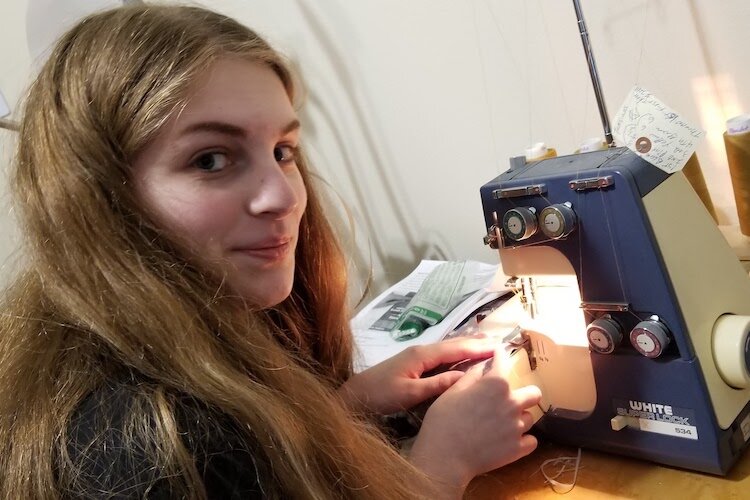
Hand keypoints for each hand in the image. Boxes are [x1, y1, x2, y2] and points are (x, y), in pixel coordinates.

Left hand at [339, 337, 494, 414]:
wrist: (355, 396)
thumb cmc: (380, 394)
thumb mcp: (410, 393)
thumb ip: (437, 384)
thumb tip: (466, 377)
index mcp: (422, 355)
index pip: (455, 348)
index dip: (477, 347)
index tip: (498, 346)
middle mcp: (421, 351)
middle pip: (453, 344)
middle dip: (476, 343)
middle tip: (499, 341)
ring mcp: (416, 357)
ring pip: (448, 349)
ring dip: (467, 347)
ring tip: (487, 344)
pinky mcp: (413, 365)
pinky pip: (441, 357)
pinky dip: (456, 355)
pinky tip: (462, 358)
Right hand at [408, 348, 541, 494]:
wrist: (444, 458)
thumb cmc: (443, 421)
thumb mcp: (452, 391)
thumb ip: (473, 375)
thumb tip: (484, 364)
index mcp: (495, 384)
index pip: (504, 361)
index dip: (500, 356)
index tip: (499, 355)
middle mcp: (512, 402)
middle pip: (533, 393)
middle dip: (523, 393)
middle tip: (507, 400)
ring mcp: (517, 427)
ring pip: (530, 417)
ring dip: (519, 418)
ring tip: (502, 424)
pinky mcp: (519, 449)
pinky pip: (531, 441)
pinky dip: (522, 440)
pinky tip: (508, 440)